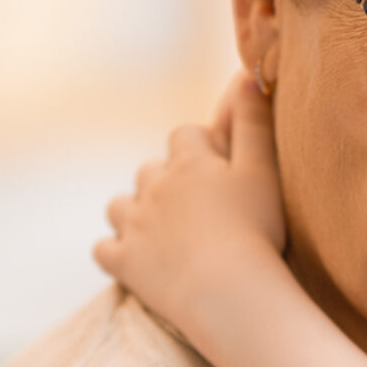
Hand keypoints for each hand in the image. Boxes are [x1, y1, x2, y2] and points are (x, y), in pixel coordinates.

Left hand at [93, 74, 289, 341]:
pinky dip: (114, 250)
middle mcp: (153, 186)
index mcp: (189, 162)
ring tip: (160, 231)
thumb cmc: (256, 230)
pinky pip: (103, 249)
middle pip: (149, 170)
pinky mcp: (123, 262)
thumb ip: (253, 121)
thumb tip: (246, 74)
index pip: (183, 136)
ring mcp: (133, 225)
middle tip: (194, 208)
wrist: (229, 292)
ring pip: (119, 204)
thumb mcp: (263, 169)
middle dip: (165, 181)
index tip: (218, 170)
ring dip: (134, 211)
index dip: (199, 149)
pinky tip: (132, 259)